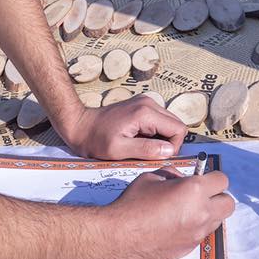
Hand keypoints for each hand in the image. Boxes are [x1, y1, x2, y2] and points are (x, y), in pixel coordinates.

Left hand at [56, 95, 187, 160]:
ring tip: (141, 146)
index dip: (173, 147)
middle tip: (150, 154)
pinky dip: (155, 133)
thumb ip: (146, 150)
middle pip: (177, 125)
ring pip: (169, 123)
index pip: (178, 129)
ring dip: (161, 138)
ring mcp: (146, 102)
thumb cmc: (95, 139)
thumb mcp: (119, 150)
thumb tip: (169, 151)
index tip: (156, 156)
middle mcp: (149, 103)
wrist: (80, 125)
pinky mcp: (142, 105)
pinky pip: (159, 120)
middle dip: (169, 143)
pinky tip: (139, 139)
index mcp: (145, 113)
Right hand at [104, 169, 234, 258]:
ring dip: (208, 214)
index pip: (222, 180)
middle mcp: (202, 213)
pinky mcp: (189, 249)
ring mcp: (197, 234)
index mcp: (194, 190)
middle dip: (218, 197)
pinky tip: (175, 226)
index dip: (212, 177)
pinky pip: (202, 235)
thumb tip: (180, 179)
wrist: (119, 238)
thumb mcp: (151, 178)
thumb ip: (172, 176)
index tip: (202, 178)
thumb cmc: (132, 204)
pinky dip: (195, 228)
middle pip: (228, 204)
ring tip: (186, 211)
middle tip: (201, 195)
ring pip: (217, 221)